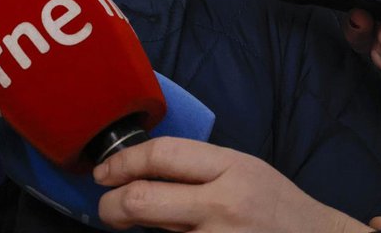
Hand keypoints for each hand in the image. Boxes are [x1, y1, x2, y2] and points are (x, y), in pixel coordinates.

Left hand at [94, 137, 370, 232]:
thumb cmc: (277, 208)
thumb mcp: (244, 170)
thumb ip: (198, 169)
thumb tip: (139, 171)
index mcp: (231, 169)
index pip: (161, 155)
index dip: (121, 162)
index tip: (103, 172)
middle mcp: (224, 206)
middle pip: (142, 201)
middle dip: (111, 206)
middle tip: (109, 209)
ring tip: (138, 229)